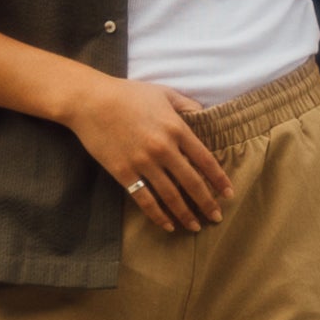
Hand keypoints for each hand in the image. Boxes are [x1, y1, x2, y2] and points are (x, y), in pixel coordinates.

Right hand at [64, 76, 234, 233]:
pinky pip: (144, 199)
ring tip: (195, 226)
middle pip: (192, 182)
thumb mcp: (163, 93)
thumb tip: (204, 115)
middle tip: (217, 217)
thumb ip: (186, 105)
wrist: (91, 101)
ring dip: (185, 214)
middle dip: (207, 203)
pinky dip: (158, 215)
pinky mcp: (124, 173)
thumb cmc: (128, 94)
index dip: (219, 179)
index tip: (228, 193)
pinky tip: (167, 225)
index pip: (205, 159)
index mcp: (176, 128)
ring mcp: (143, 162)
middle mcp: (163, 148)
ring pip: (170, 195)